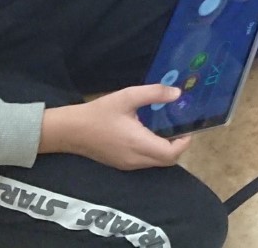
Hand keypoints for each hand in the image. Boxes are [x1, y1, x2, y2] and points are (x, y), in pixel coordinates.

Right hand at [40, 87, 193, 164]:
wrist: (70, 131)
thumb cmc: (99, 113)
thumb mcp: (127, 97)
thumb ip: (154, 94)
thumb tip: (177, 93)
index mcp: (139, 144)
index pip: (171, 154)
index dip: (184, 143)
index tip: (187, 127)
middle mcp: (135, 159)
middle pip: (166, 161)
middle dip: (177, 146)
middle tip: (178, 127)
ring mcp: (127, 165)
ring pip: (156, 163)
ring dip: (165, 150)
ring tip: (165, 128)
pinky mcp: (121, 164)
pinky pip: (145, 162)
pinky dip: (153, 152)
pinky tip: (148, 134)